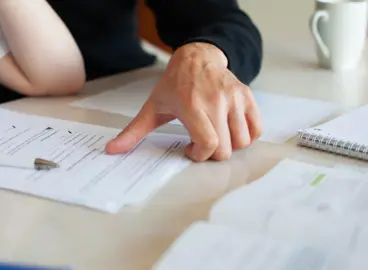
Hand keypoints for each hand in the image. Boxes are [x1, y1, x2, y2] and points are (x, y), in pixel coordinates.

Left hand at [105, 43, 262, 161]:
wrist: (196, 58)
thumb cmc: (174, 85)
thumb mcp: (152, 107)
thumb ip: (133, 132)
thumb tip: (112, 150)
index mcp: (192, 106)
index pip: (208, 145)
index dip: (199, 155)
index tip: (190, 149)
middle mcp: (216, 102)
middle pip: (225, 149)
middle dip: (212, 153)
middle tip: (201, 142)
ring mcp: (234, 99)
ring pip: (242, 142)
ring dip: (229, 146)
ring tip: (215, 135)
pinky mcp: (246, 97)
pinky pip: (256, 129)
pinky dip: (246, 137)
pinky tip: (230, 131)